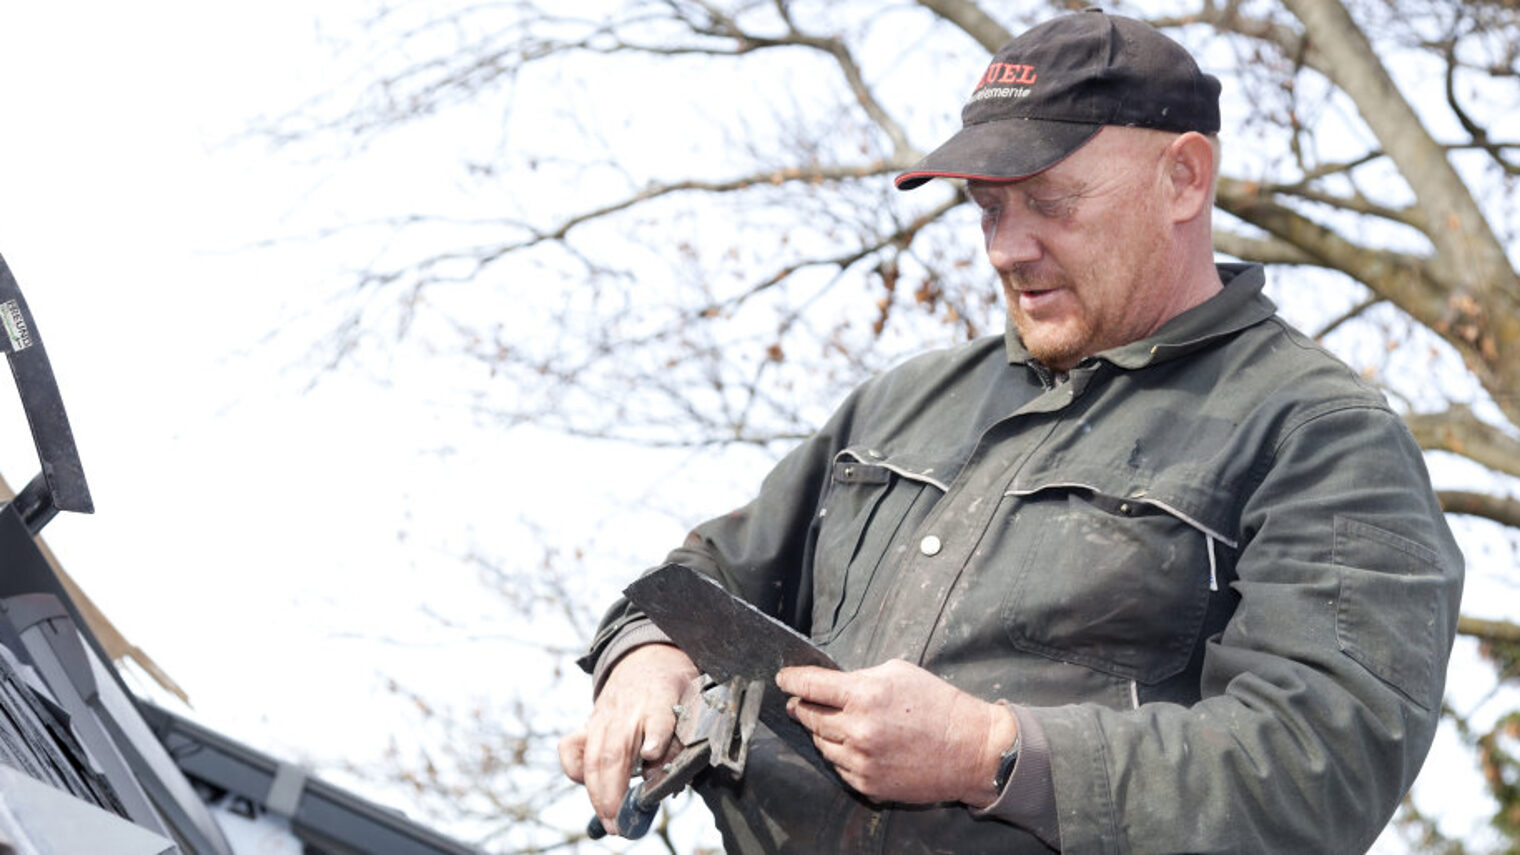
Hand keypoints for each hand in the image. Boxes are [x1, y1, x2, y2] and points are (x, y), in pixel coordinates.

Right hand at [558, 644, 698, 833]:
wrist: (647, 657)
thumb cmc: (673, 687)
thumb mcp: (692, 703)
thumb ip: (681, 737)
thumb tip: (665, 775)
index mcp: (661, 696)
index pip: (658, 715)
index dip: (655, 736)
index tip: (652, 755)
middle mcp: (628, 707)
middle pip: (617, 748)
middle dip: (615, 789)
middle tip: (621, 822)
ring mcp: (604, 714)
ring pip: (595, 755)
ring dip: (598, 792)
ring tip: (607, 819)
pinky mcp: (589, 721)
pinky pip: (572, 747)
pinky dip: (575, 770)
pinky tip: (587, 787)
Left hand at [776, 658, 1016, 807]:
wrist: (969, 750)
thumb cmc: (937, 705)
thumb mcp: (898, 673)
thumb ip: (860, 677)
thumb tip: (831, 684)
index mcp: (864, 695)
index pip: (810, 685)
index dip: (791, 680)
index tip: (783, 679)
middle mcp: (857, 729)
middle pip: (809, 716)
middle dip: (802, 706)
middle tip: (801, 701)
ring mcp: (860, 760)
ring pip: (821, 743)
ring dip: (823, 731)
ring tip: (836, 723)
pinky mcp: (867, 783)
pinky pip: (839, 766)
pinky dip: (841, 754)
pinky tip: (856, 745)